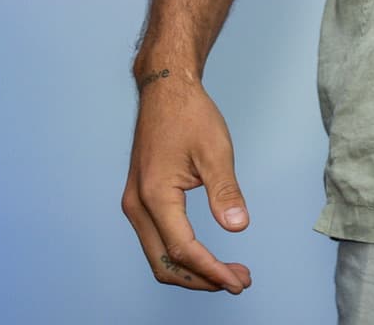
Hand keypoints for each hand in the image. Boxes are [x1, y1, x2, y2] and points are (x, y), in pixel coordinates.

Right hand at [120, 69, 253, 294]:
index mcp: (155, 195)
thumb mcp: (216, 150)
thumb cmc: (190, 115)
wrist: (165, 91)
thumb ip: (225, 191)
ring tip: (228, 272)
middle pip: (165, 263)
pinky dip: (180, 256)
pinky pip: (156, 241)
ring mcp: (134, 205)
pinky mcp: (140, 201)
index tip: (239, 281)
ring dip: (191, 270)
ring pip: (158, 256)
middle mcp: (137, 206)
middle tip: (238, 281)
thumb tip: (237, 226)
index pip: (183, 249)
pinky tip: (206, 255)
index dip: (212, 271)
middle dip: (201, 279)